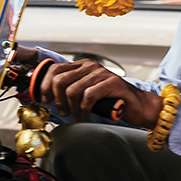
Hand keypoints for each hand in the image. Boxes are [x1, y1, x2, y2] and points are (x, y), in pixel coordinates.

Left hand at [27, 57, 161, 127]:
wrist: (137, 106)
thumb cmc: (109, 101)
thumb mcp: (84, 93)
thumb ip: (68, 90)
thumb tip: (46, 97)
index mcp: (81, 66)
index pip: (54, 69)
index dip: (44, 86)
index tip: (43, 100)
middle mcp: (90, 66)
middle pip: (60, 80)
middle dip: (57, 100)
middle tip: (63, 112)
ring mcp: (101, 73)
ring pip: (72, 90)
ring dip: (71, 107)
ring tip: (76, 115)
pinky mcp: (111, 83)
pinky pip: (88, 96)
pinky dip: (83, 109)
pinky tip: (85, 114)